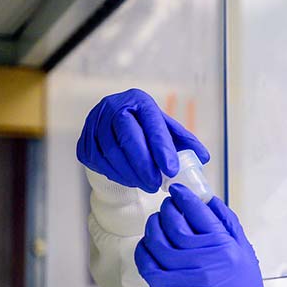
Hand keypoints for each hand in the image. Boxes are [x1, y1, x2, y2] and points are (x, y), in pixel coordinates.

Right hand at [77, 88, 209, 191]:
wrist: (116, 133)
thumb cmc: (147, 132)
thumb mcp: (168, 133)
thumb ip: (186, 143)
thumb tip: (203, 157)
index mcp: (139, 101)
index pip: (151, 124)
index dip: (162, 148)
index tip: (172, 169)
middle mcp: (113, 107)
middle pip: (128, 137)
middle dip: (145, 165)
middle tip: (158, 184)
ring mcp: (94, 124)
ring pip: (111, 153)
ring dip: (132, 174)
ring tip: (148, 185)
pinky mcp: (83, 143)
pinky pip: (99, 163)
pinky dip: (117, 175)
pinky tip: (131, 180)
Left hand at [134, 184, 266, 286]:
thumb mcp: (245, 252)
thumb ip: (228, 225)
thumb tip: (208, 200)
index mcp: (224, 247)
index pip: (198, 211)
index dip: (184, 197)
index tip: (178, 191)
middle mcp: (202, 259)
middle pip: (174, 223)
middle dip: (168, 209)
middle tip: (168, 206)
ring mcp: (181, 275)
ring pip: (156, 240)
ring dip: (154, 226)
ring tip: (158, 223)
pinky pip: (146, 262)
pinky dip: (143, 249)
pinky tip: (149, 245)